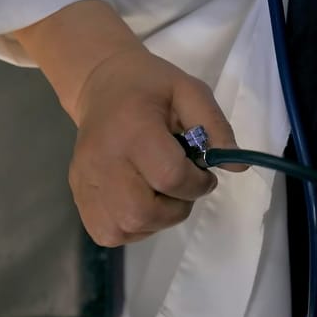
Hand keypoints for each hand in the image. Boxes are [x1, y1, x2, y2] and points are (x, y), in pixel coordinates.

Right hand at [69, 48, 244, 245]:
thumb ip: (216, 127)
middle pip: (142, 213)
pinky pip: (108, 232)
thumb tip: (237, 166)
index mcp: (132, 129)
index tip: (203, 173)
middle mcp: (102, 160)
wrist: (101, 84)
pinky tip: (140, 200)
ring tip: (159, 193)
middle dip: (175, 209)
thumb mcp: (190, 91)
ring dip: (154, 220)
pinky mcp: (78, 195)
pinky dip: (132, 226)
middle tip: (180, 188)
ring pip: (124, 228)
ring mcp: (85, 181)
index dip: (197, 183)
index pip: (169, 176)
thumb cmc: (149, 87)